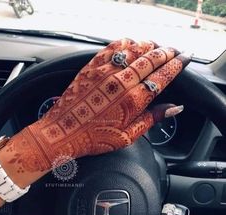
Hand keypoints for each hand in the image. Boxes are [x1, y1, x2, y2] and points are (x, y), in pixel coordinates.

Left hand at [2, 39, 189, 173]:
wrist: (64, 132)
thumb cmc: (95, 137)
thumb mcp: (128, 136)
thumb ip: (152, 118)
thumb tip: (174, 108)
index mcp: (133, 100)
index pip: (161, 77)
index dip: (176, 65)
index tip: (184, 58)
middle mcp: (121, 82)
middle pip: (151, 59)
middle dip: (166, 52)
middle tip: (174, 50)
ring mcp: (105, 72)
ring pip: (134, 50)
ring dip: (148, 46)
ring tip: (156, 46)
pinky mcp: (92, 67)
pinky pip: (112, 48)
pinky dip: (125, 43)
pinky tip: (131, 43)